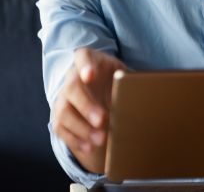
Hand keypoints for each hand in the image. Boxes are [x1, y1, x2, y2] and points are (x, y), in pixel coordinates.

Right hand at [51, 48, 125, 172]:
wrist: (99, 88)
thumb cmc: (113, 78)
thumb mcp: (122, 73)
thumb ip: (129, 80)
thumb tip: (144, 93)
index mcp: (88, 60)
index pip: (82, 57)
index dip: (85, 66)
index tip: (89, 76)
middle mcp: (71, 77)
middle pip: (72, 87)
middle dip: (86, 105)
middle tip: (102, 119)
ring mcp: (63, 96)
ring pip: (64, 111)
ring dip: (81, 127)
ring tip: (100, 140)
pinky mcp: (59, 115)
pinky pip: (61, 128)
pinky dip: (75, 139)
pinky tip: (89, 147)